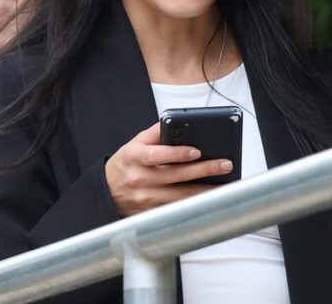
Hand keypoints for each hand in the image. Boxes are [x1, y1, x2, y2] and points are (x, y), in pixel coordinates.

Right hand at [105, 123, 233, 215]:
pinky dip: (194, 203)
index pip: (157, 155)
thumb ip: (156, 132)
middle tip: (224, 165)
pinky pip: (177, 207)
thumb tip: (178, 121)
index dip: (177, 153)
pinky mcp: (153, 211)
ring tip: (224, 184)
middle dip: (204, 170)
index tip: (197, 151)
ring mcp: (147, 197)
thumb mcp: (135, 143)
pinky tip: (210, 198)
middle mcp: (141, 178)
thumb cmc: (126, 163)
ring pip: (180, 195)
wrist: (107, 191)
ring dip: (205, 190)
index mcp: (136, 157)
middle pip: (176, 175)